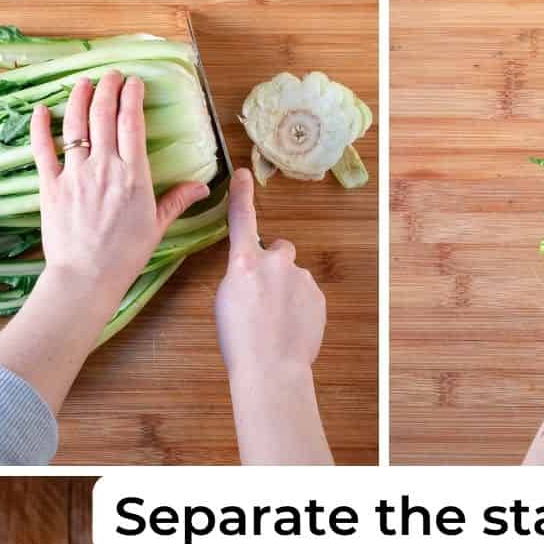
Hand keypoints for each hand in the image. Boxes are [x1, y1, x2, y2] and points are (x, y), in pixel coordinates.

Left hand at [31, 72, 208, 308]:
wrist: (86, 278)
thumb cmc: (125, 256)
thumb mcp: (156, 227)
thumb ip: (177, 201)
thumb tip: (203, 187)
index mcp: (133, 176)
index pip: (132, 123)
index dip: (132, 97)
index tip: (134, 83)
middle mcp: (104, 167)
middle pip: (104, 115)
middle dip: (108, 88)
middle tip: (112, 76)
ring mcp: (75, 174)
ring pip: (74, 124)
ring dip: (79, 98)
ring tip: (84, 83)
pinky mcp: (50, 186)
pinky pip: (43, 149)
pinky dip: (40, 126)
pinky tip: (41, 110)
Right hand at [215, 166, 326, 382]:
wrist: (272, 368)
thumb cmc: (240, 341)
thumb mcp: (226, 301)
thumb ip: (241, 276)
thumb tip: (254, 274)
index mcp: (244, 264)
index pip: (242, 219)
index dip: (242, 195)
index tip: (244, 174)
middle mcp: (275, 263)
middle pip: (278, 249)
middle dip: (274, 264)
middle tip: (265, 295)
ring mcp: (300, 278)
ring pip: (293, 275)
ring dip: (287, 289)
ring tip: (277, 321)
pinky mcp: (318, 295)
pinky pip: (306, 293)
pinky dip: (299, 305)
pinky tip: (290, 327)